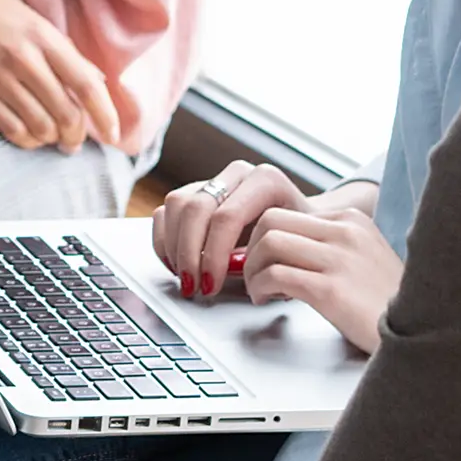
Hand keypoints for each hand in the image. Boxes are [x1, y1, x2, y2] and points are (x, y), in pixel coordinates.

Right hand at [0, 0, 122, 152]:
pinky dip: (26, 140)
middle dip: (77, 135)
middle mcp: (24, 58)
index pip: (87, 84)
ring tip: (51, 137)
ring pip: (41, 126)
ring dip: (51, 139)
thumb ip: (59, 48)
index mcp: (42, 34)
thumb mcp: (25, 15)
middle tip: (76, 142)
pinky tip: (28, 135)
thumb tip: (93, 80)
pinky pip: (10, 129)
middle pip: (67, 113)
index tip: (115, 134)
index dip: (106, 114)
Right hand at [154, 161, 307, 295]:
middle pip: (195, 209)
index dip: (213, 255)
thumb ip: (264, 256)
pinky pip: (164, 212)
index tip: (212, 284)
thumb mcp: (291, 249)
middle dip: (189, 254)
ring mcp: (213, 181)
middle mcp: (236, 175)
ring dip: (174, 248)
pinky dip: (164, 242)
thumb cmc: (296, 239)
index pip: (227, 216)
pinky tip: (177, 265)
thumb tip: (233, 269)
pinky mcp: (193, 193)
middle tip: (193, 286)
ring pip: (175, 206)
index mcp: (265, 181)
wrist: (296, 226)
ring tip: (187, 278)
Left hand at [239, 206, 403, 353]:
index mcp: (352, 221)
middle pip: (271, 221)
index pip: (286, 214)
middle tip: (254, 274)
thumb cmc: (387, 305)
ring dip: (252, 270)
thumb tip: (276, 252)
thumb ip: (325, 249)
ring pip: (269, 243)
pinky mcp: (332, 289)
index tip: (261, 261)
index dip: (262, 239)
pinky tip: (266, 300)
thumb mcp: (362, 260)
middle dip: (251, 249)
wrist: (422, 334)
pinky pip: (276, 275)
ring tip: (261, 290)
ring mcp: (341, 259)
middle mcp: (347, 232)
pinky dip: (260, 288)